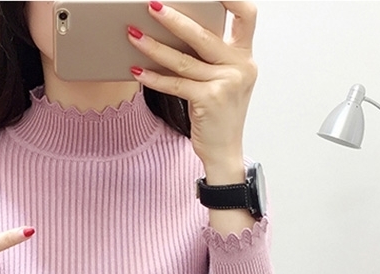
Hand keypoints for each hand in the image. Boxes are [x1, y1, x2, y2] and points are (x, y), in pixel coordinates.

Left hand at [127, 1, 257, 182]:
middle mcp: (240, 67)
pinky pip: (175, 84)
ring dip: (154, 46)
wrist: (224, 152)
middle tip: (152, 5)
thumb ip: (212, 57)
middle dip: (175, 18)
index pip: (246, 15)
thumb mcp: (224, 81)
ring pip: (183, 60)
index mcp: (245, 57)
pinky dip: (154, 77)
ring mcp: (226, 84)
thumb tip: (178, 29)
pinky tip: (137, 70)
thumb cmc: (219, 116)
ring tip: (133, 35)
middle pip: (204, 34)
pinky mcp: (209, 100)